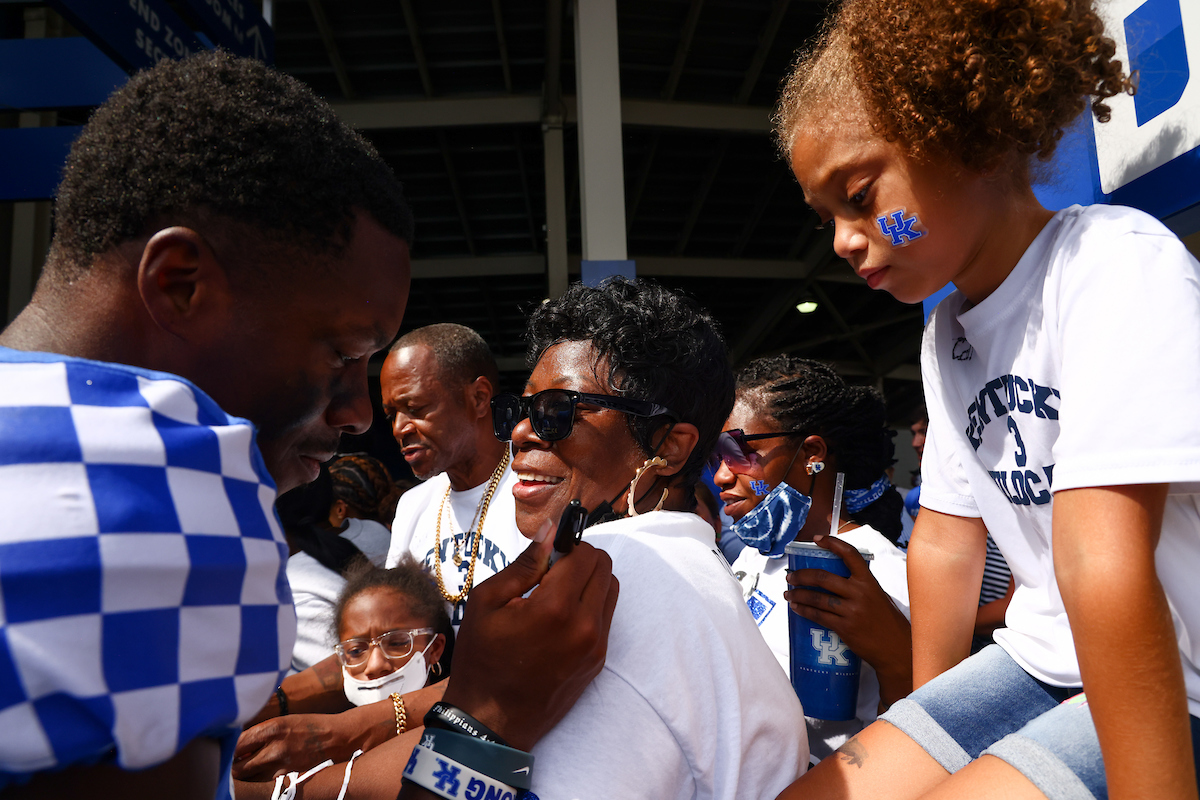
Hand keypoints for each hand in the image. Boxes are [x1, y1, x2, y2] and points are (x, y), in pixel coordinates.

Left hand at [232, 701, 392, 780]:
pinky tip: (260, 777)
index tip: (225, 750)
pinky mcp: (289, 776)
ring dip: (244, 776)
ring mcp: (281, 764)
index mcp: (271, 728)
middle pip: (238, 766)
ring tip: (244, 772)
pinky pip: (264, 784)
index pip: (236, 743)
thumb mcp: (284, 721)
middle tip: (231, 765)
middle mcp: (274, 747)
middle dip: (232, 767)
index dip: (227, 750)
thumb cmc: (309, 726)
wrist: (338, 737)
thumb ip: (261, 733)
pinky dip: (258, 782)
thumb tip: (238, 746)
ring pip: (249, 779)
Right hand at [441, 519, 618, 750]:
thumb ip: (524, 563)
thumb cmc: (482, 658)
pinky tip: (560, 620)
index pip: (585, 554)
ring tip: (556, 595)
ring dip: (590, 582)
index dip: (567, 545)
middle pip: (605, 568)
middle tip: (551, 573)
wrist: (491, 720)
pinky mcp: (598, 660)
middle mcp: (584, 625)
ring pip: (611, 590)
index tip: (549, 554)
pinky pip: (606, 618)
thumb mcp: (487, 602)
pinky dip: (590, 607)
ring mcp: (596, 645)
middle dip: (581, 560)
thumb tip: (551, 531)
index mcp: (555, 607)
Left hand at [784, 535, 911, 704]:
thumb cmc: (887, 620)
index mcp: (868, 581)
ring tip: (788, 593)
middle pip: (823, 578)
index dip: (832, 543)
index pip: (849, 554)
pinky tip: (796, 607)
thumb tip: (837, 576)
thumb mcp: (878, 595)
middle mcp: (859, 593)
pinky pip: (818, 616)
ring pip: (817, 598)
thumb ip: (860, 585)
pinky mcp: (844, 628)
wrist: (896, 647)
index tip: (817, 538)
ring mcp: (851, 611)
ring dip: (798, 594)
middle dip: (802, 576)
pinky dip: (804, 610)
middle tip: (790, 576)